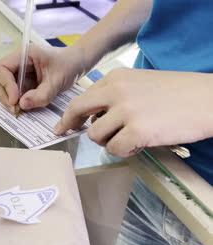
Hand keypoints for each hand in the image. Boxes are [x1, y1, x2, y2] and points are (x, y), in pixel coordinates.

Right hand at [0, 44, 84, 112]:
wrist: (77, 63)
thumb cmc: (69, 65)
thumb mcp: (58, 81)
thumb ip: (42, 94)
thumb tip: (22, 105)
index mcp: (24, 54)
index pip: (2, 68)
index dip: (5, 85)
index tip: (15, 100)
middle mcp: (17, 62)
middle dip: (4, 94)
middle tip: (14, 108)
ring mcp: (18, 72)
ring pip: (2, 86)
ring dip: (8, 99)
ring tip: (18, 110)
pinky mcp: (22, 82)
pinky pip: (12, 92)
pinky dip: (15, 102)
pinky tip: (23, 108)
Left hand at [54, 67, 212, 156]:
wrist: (209, 99)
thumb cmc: (178, 93)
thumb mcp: (140, 83)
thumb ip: (115, 96)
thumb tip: (93, 118)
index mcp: (116, 78)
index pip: (81, 98)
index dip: (69, 115)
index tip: (62, 125)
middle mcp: (116, 91)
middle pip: (78, 112)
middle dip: (70, 125)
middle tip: (68, 133)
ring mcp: (125, 110)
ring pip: (95, 135)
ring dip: (108, 141)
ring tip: (129, 137)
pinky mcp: (137, 131)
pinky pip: (114, 149)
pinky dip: (124, 150)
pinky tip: (140, 143)